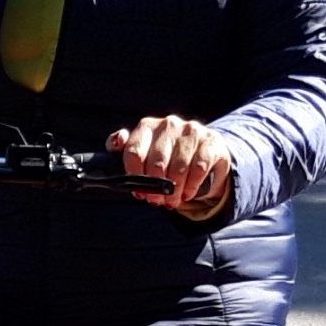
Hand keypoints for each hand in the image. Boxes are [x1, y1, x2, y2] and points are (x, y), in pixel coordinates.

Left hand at [108, 115, 236, 223]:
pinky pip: (198, 169)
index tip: (139, 191)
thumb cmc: (168, 155)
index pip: (133, 152)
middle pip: (156, 163)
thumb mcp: (145, 152)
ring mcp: (191, 131)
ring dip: (174, 190)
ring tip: (172, 200)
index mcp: (146, 127)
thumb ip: (127, 151)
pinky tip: (187, 193)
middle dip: (155, 188)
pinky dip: (191, 186)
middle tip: (157, 200)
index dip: (135, 177)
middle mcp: (168, 125)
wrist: (205, 151)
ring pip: (179, 168)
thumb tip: (115, 144)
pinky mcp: (210, 142)